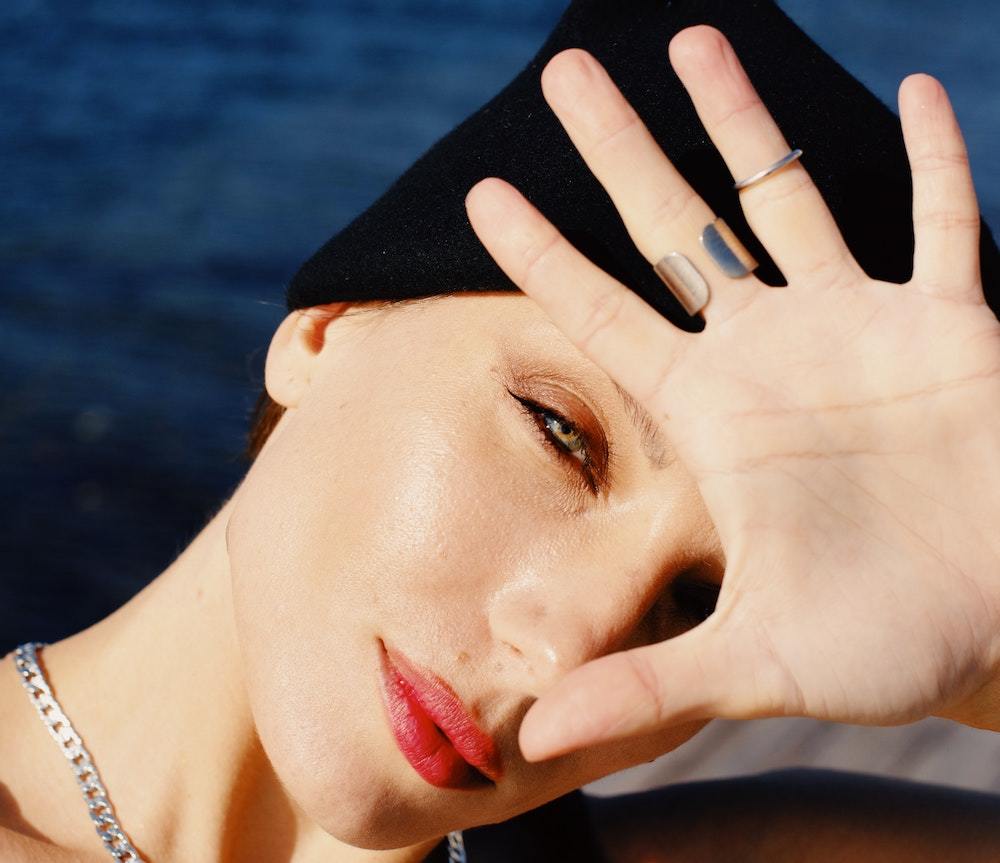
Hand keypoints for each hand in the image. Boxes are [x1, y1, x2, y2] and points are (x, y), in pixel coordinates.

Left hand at [463, 25, 999, 761]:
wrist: (999, 630)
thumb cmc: (884, 646)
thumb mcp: (754, 662)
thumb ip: (647, 683)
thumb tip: (538, 742)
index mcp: (714, 414)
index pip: (603, 312)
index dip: (541, 253)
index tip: (483, 190)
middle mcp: (772, 354)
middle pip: (673, 226)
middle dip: (619, 148)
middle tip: (561, 71)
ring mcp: (862, 329)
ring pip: (789, 194)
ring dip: (747, 120)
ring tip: (696, 39)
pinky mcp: (956, 329)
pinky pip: (945, 225)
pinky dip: (940, 161)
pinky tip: (916, 90)